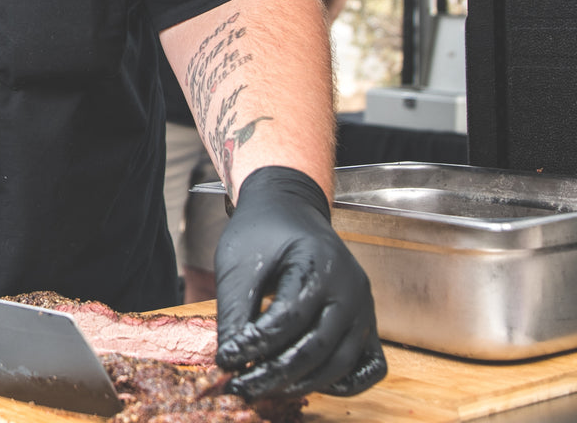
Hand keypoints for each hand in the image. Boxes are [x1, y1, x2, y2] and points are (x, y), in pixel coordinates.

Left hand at [214, 165, 386, 398]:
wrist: (290, 209)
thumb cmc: (263, 232)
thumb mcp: (238, 262)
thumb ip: (235, 311)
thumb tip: (228, 362)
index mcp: (318, 263)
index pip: (288, 319)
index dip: (256, 346)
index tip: (225, 362)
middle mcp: (350, 287)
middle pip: (317, 347)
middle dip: (275, 373)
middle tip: (242, 386)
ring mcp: (364, 306)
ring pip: (341, 363)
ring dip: (302, 383)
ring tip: (264, 386)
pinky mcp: (368, 322)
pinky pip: (368, 366)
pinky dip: (342, 382)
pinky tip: (306, 380)